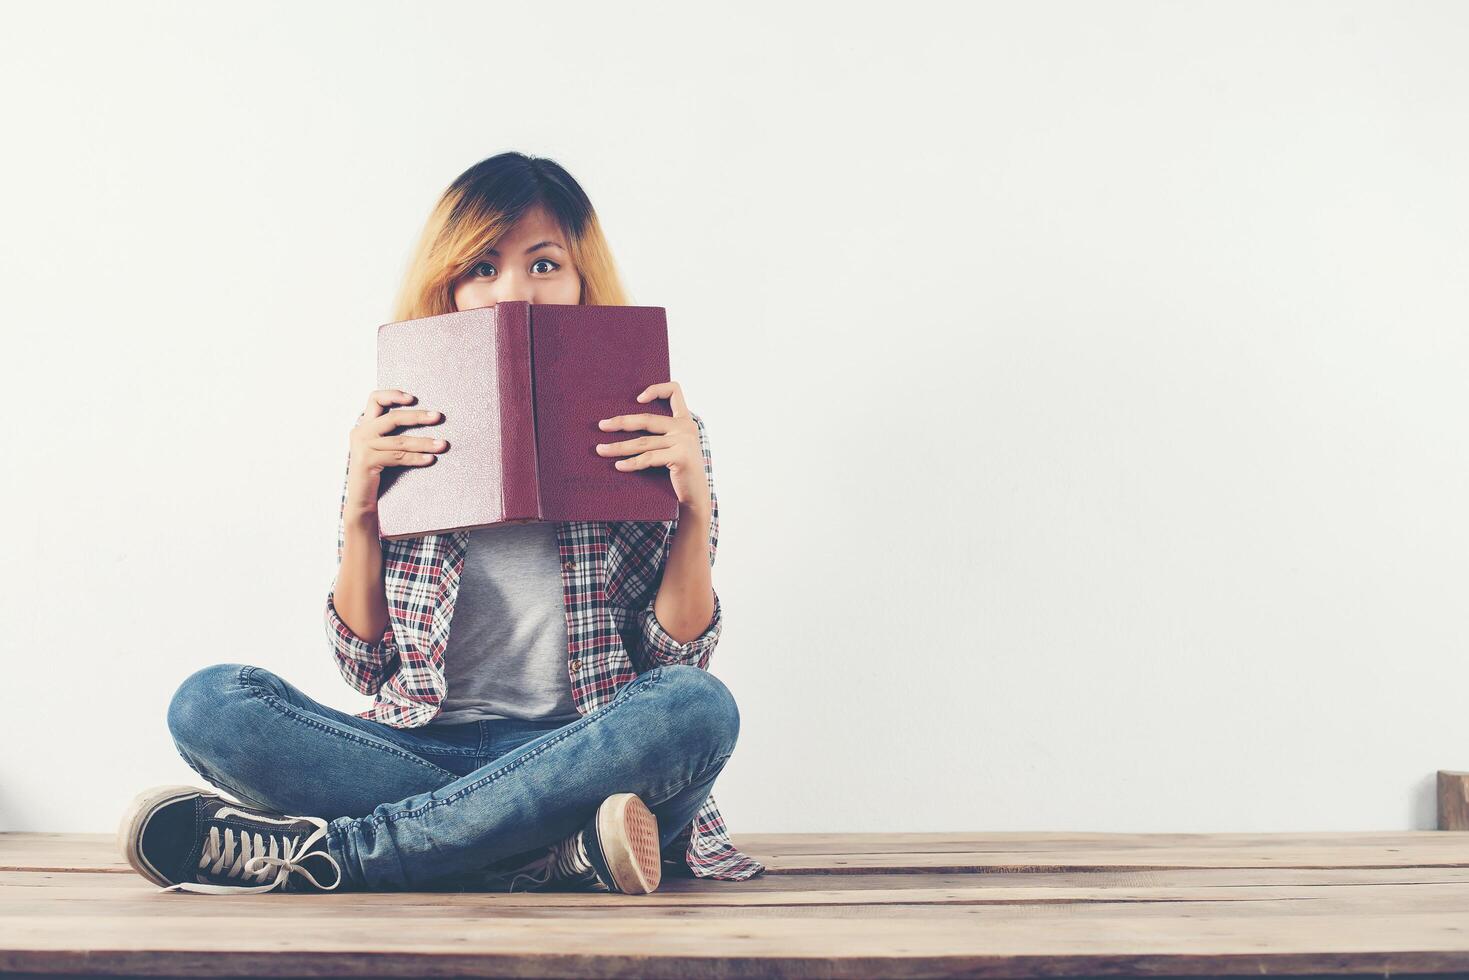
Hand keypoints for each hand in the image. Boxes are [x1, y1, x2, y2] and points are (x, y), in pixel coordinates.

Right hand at [346, 389, 448, 512]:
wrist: (362, 498)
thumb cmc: (377, 471)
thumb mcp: (381, 447)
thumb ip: (391, 432)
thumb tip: (423, 417)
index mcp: (364, 424)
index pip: (375, 399)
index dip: (393, 395)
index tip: (413, 398)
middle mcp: (360, 432)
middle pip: (393, 418)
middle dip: (418, 416)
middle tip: (438, 417)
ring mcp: (362, 446)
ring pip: (400, 441)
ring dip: (424, 443)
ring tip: (442, 445)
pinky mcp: (367, 461)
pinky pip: (398, 457)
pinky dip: (417, 458)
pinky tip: (430, 459)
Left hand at [595, 380, 710, 511]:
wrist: (696, 496)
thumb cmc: (680, 472)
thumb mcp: (676, 446)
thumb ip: (663, 433)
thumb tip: (625, 424)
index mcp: (685, 421)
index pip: (674, 391)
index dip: (656, 389)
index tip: (637, 399)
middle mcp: (686, 427)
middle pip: (647, 419)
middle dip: (621, 422)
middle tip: (601, 426)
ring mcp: (684, 441)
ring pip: (643, 442)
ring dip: (618, 446)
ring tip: (601, 449)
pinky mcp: (681, 456)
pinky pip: (648, 458)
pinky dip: (631, 463)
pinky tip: (618, 466)